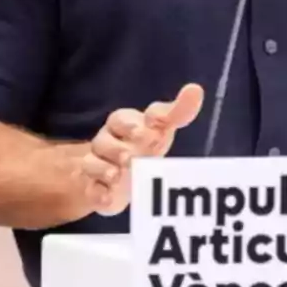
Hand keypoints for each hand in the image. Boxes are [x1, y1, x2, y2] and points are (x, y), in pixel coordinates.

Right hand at [80, 83, 203, 215]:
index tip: (147, 131)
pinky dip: (98, 193)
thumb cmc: (146, 143)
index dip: (131, 125)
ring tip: (117, 175)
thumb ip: (178, 111)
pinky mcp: (95, 189)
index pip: (121, 119)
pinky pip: (91, 190)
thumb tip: (195, 89)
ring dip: (104, 169)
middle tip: (132, 158)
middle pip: (104, 141)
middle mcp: (105, 142)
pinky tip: (107, 196)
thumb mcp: (163, 127)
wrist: (125, 176)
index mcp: (121, 123)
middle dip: (117, 149)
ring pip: (92, 164)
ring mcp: (98, 165)